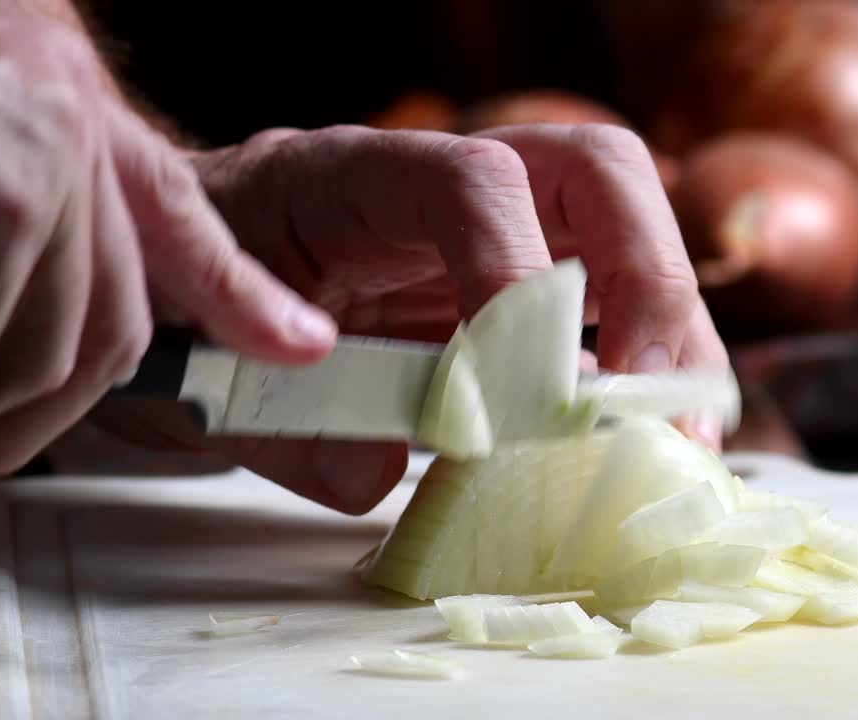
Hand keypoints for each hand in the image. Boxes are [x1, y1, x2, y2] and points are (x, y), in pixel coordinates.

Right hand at [0, 7, 336, 473]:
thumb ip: (8, 226)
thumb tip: (63, 342)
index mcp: (49, 95)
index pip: (172, 211)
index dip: (238, 288)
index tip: (298, 345)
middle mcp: (60, 110)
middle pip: (107, 327)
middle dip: (15, 413)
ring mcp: (37, 151)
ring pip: (37, 359)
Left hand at [84, 123, 727, 513]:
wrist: (176, 298)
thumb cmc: (184, 317)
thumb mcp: (206, 375)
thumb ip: (289, 426)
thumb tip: (384, 476)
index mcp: (345, 179)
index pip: (468, 181)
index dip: (516, 273)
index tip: (529, 393)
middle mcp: (438, 186)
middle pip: (592, 171)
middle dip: (646, 278)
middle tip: (654, 399)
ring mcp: (490, 232)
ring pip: (623, 233)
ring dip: (671, 335)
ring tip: (681, 442)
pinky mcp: (514, 288)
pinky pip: (607, 305)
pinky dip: (645, 368)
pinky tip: (648, 437)